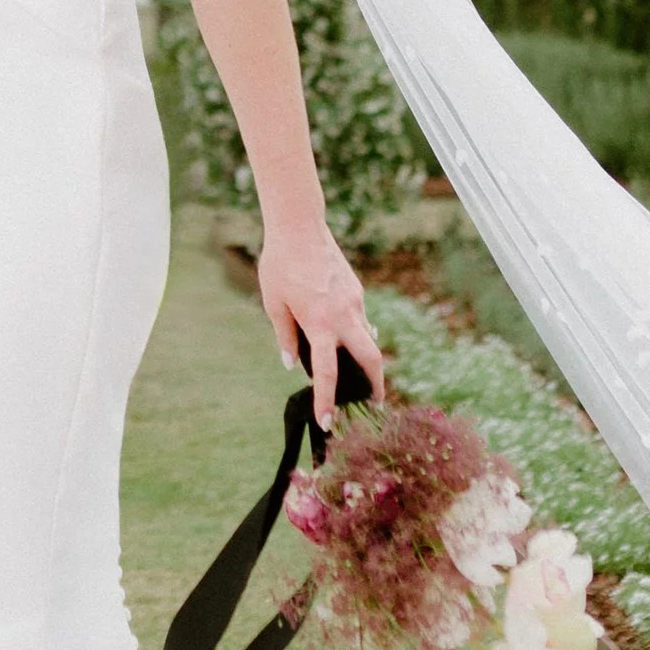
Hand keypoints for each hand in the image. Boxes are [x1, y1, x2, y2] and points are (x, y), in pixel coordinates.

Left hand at [256, 218, 384, 429]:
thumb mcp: (274, 303)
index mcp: (320, 323)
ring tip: (356, 374)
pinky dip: (355, 334)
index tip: (328, 423)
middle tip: (373, 404)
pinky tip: (342, 336)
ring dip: (365, 359)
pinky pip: (360, 320)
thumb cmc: (280, 265)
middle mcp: (344, 315)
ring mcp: (355, 302)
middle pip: (371, 359)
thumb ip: (284, 336)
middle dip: (375, 385)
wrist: (299, 226)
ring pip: (367, 338)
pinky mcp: (356, 290)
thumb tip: (290, 364)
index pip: (326, 372)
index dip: (327, 400)